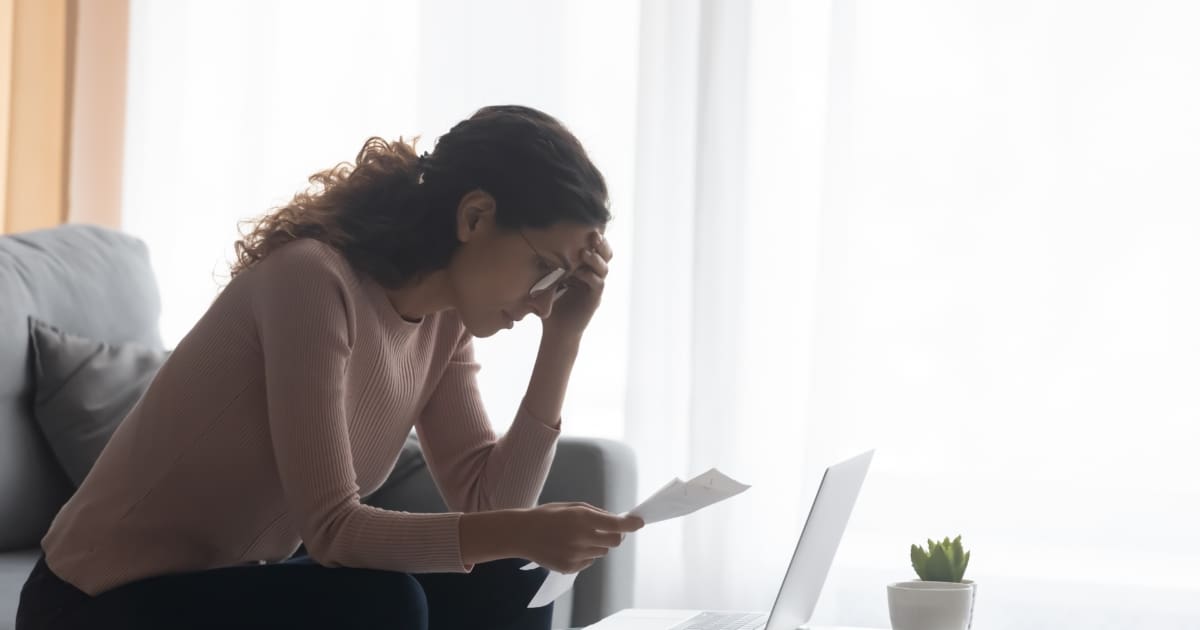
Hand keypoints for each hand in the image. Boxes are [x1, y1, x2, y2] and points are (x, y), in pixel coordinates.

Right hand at [514, 502, 643, 573]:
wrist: (522, 534)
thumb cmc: (548, 516)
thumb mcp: (572, 506)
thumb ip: (596, 513)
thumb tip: (615, 520)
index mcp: (583, 518)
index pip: (616, 524)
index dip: (631, 524)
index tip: (639, 523)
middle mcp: (582, 537)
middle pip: (614, 542)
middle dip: (616, 535)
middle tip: (609, 530)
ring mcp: (576, 554)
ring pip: (602, 553)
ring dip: (598, 545)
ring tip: (580, 538)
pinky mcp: (569, 567)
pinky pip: (588, 562)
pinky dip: (585, 555)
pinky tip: (570, 547)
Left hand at [541, 231, 612, 341]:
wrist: (556, 330)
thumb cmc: (549, 300)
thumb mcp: (547, 277)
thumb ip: (548, 261)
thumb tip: (534, 237)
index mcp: (584, 265)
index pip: (595, 246)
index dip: (595, 235)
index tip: (586, 223)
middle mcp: (593, 273)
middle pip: (605, 253)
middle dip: (601, 243)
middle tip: (592, 234)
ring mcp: (595, 286)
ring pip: (603, 268)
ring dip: (595, 259)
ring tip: (584, 252)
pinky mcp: (595, 299)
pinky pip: (598, 284)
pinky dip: (590, 277)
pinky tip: (580, 273)